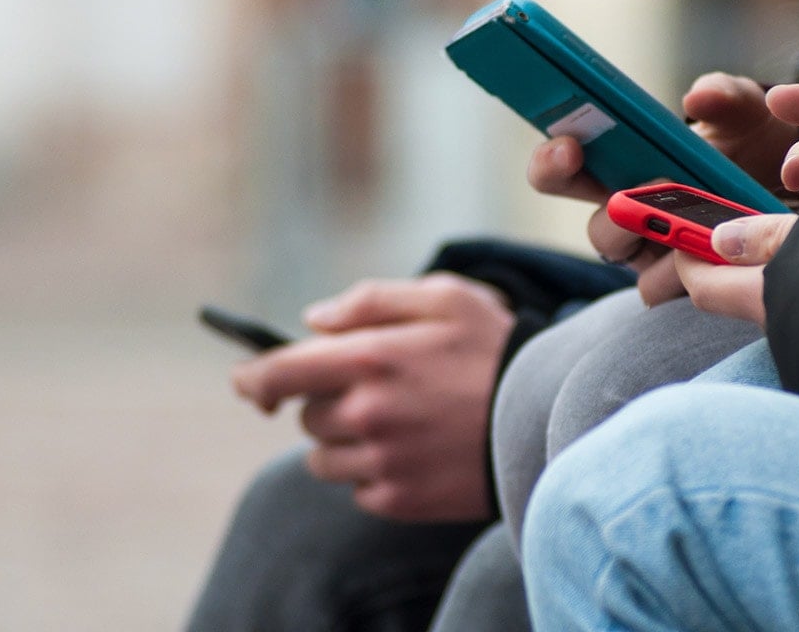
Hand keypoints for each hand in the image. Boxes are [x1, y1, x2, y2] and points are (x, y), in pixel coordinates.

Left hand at [231, 272, 514, 521]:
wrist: (551, 417)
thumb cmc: (495, 348)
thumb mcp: (444, 297)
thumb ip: (370, 301)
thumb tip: (312, 321)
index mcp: (369, 358)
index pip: (276, 374)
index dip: (251, 378)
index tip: (248, 382)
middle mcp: (366, 414)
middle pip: (305, 417)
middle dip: (329, 402)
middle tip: (379, 391)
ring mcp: (381, 462)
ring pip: (323, 459)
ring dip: (345, 442)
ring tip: (400, 424)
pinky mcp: (399, 500)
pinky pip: (357, 490)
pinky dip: (374, 473)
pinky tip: (416, 452)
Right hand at [525, 73, 798, 305]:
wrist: (796, 184)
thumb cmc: (751, 142)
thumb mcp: (745, 110)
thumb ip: (724, 96)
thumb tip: (698, 98)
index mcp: (619, 160)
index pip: (562, 160)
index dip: (552, 157)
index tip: (570, 146)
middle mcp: (621, 207)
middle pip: (582, 214)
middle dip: (602, 204)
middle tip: (635, 188)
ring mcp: (643, 247)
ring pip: (617, 250)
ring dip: (645, 233)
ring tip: (686, 220)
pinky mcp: (670, 281)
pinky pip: (655, 285)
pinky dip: (677, 270)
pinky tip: (707, 252)